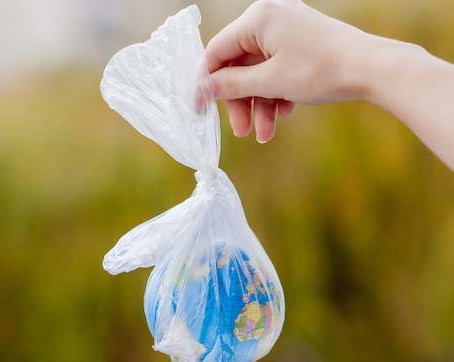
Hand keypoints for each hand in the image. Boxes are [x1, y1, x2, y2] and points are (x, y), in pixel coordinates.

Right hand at [201, 0, 369, 141]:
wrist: (372, 69)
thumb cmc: (321, 70)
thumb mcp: (269, 82)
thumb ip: (231, 85)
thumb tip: (202, 89)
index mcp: (257, 18)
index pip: (217, 51)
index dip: (206, 82)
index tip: (199, 109)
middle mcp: (270, 18)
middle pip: (239, 65)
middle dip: (241, 101)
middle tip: (241, 130)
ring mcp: (288, 30)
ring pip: (260, 72)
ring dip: (260, 104)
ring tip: (265, 134)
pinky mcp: (301, 42)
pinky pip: (277, 69)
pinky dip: (277, 93)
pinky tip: (285, 113)